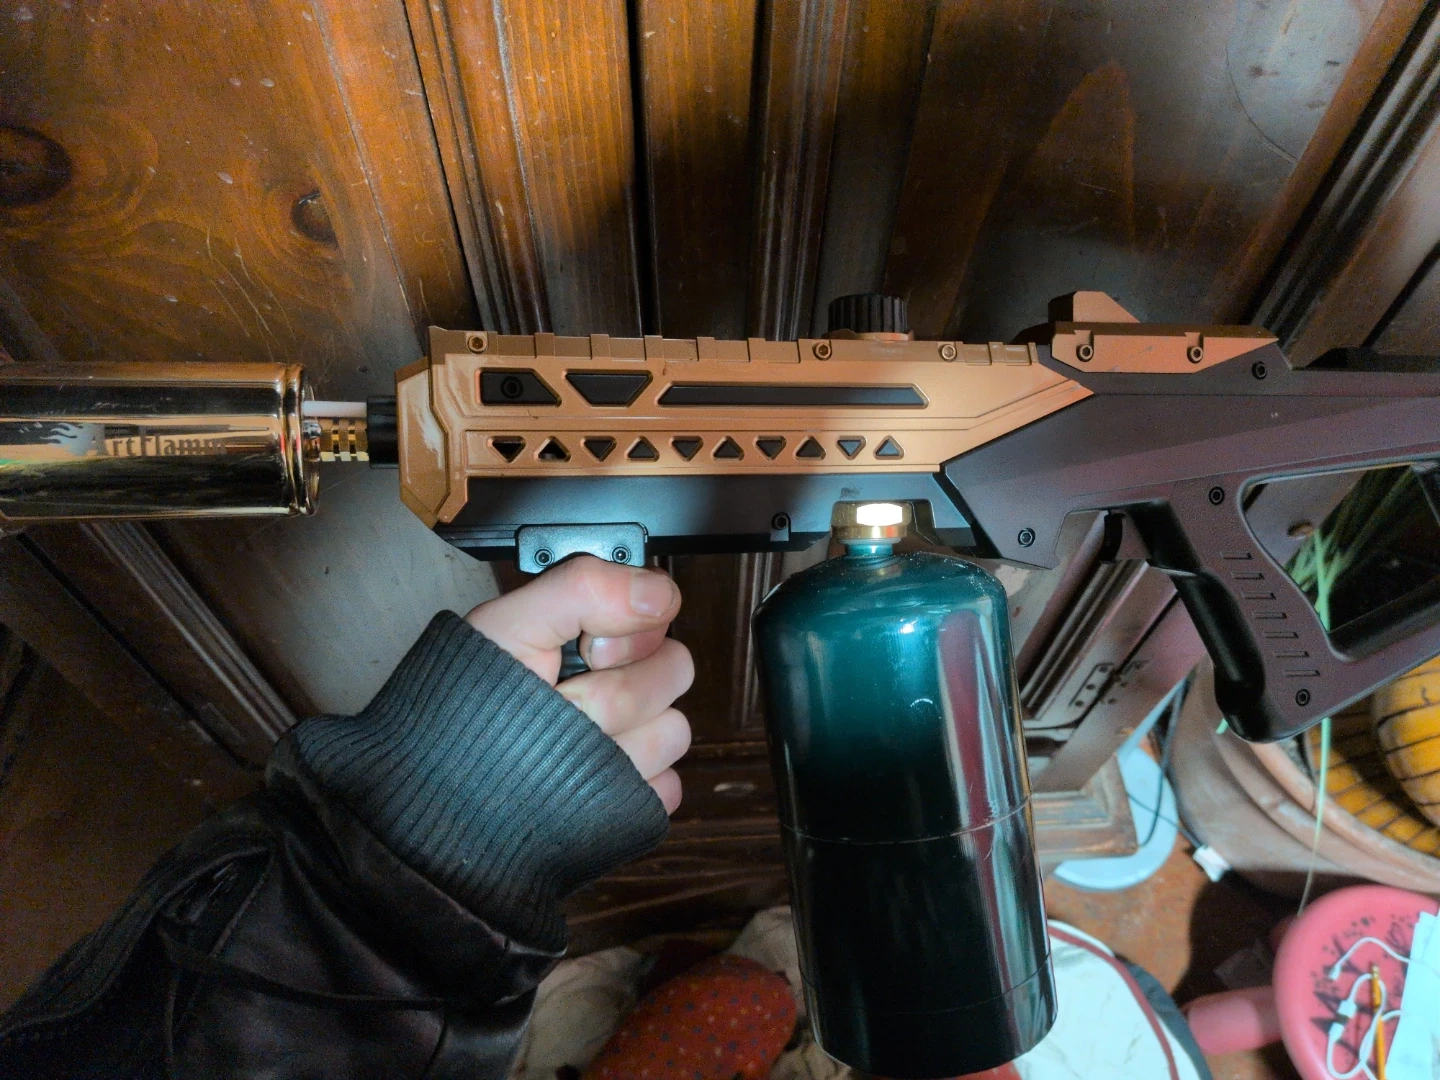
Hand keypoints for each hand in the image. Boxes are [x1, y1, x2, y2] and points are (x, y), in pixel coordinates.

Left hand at [466, 556, 693, 812]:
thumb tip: (659, 595)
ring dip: (616, 745)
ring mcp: (634, 740)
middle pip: (675, 670)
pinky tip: (585, 782)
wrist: (444, 794)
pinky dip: (627, 788)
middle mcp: (622, 681)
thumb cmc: (467, 704)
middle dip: (612, 694)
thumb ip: (580, 589)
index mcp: (598, 633)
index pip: (661, 611)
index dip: (626, 634)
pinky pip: (667, 787)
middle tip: (564, 704)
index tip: (586, 650)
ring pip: (673, 732)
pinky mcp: (637, 793)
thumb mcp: (508, 626)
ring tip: (566, 750)